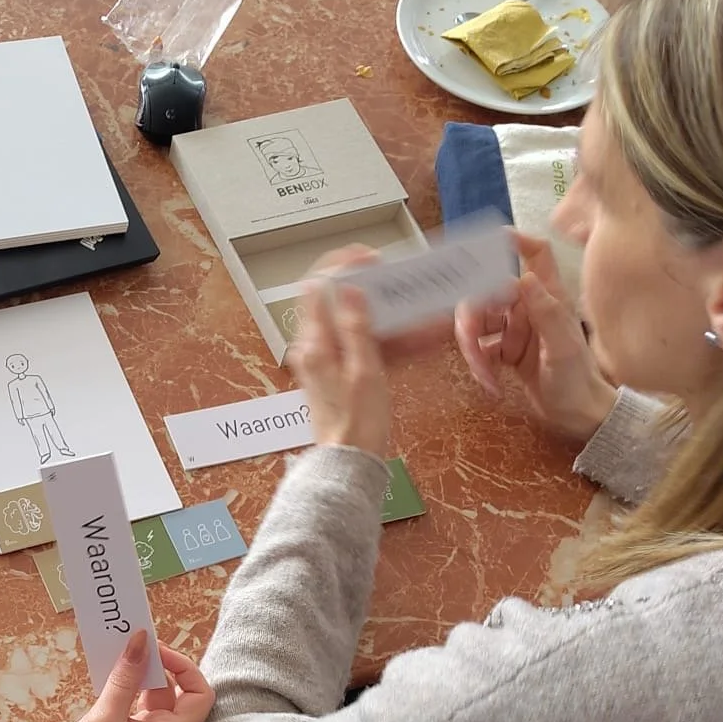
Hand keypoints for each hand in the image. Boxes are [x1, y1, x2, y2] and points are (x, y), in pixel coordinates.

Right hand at [45, 633, 214, 721]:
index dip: (185, 668)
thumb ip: (125, 679)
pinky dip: (130, 688)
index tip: (157, 652)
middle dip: (162, 667)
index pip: (200, 695)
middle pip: (179, 693)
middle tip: (137, 647)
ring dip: (143, 676)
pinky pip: (139, 705)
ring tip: (122, 656)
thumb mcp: (106, 718)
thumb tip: (140, 641)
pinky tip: (113, 677)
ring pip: (156, 697)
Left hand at [284, 271, 391, 457]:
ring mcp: (323, 359)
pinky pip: (357, 342)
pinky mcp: (335, 372)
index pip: (315, 287)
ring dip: (377, 311)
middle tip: (390, 277)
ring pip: (348, 320)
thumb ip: (355, 326)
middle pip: (331, 300)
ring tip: (406, 305)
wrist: (349, 463)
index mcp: (314, 344)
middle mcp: (312, 348)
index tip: (368, 259)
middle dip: (363, 285)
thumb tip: (348, 287)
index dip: (341, 266)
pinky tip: (410, 336)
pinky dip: (380, 335)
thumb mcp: (364, 370)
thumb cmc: (357, 424)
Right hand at [454, 232, 616, 445]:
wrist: (578, 416)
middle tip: (471, 347)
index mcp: (548, 297)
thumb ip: (545, 312)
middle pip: (487, 293)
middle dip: (472, 319)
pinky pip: (480, 348)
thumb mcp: (563, 348)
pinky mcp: (504, 351)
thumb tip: (522, 278)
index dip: (515, 241)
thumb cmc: (578, 380)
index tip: (488, 242)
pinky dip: (479, 366)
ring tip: (485, 378)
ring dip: (473, 350)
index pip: (535, 254)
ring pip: (478, 322)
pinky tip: (492, 385)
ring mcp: (515, 329)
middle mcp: (529, 307)